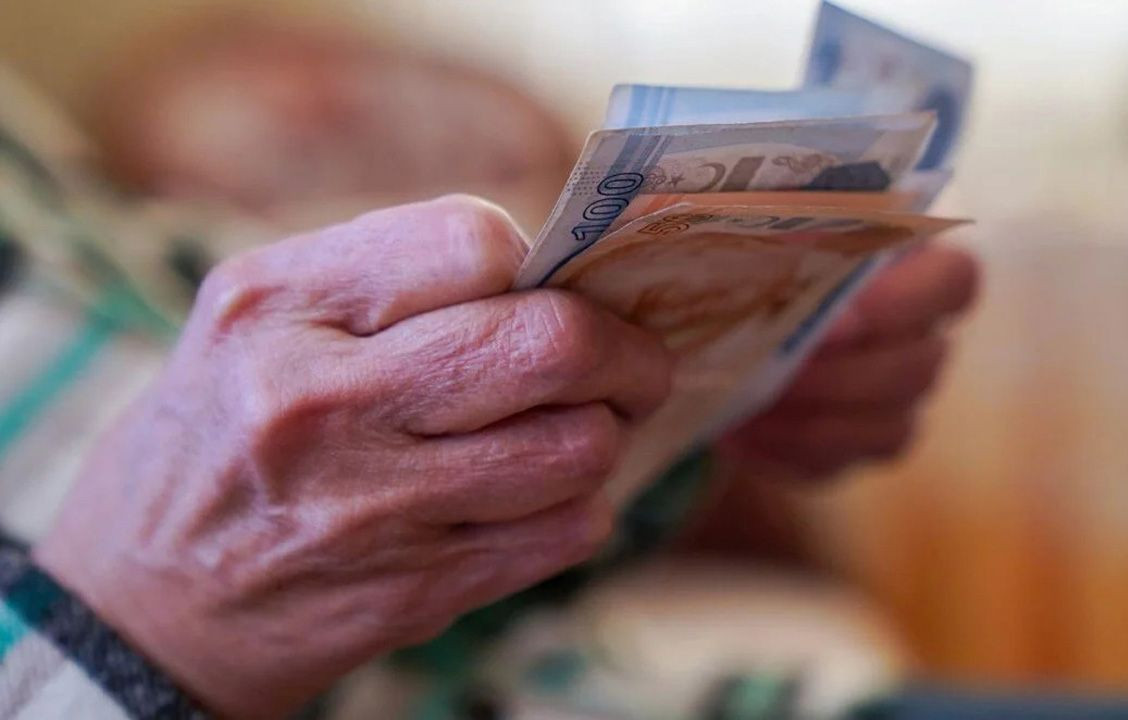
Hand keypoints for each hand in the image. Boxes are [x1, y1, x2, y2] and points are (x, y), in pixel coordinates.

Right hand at [34, 196, 672, 718]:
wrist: (142, 605)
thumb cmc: (217, 438)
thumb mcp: (255, 321)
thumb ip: (390, 279)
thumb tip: (551, 269)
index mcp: (278, 305)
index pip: (475, 241)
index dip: (540, 263)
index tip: (550, 288)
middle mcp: (321, 401)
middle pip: (550, 345)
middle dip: (627, 350)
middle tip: (636, 359)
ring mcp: (372, 505)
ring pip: (579, 447)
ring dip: (605, 433)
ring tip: (579, 427)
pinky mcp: (414, 589)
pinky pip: (565, 532)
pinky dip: (581, 507)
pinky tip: (542, 496)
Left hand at [719, 244, 978, 479]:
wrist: (726, 320)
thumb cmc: (760, 252)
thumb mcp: (766, 221)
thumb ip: (773, 219)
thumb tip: (742, 230)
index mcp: (916, 269)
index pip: (954, 281)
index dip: (905, 304)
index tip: (838, 316)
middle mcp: (920, 340)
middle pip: (918, 366)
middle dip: (842, 372)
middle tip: (778, 364)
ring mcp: (895, 403)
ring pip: (886, 425)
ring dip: (814, 416)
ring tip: (750, 399)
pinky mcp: (852, 449)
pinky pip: (835, 463)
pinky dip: (785, 449)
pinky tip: (739, 430)